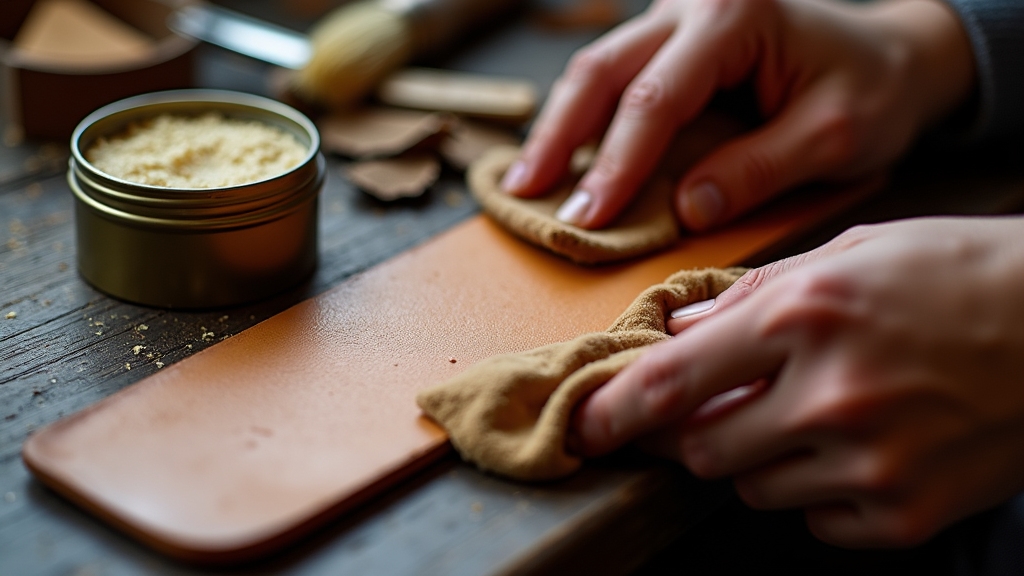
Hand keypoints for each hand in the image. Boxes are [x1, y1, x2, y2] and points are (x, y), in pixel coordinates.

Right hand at [502, 0, 973, 230]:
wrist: (890, 55)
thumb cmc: (872, 90)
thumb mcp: (835, 136)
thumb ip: (759, 170)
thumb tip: (683, 209)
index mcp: (735, 16)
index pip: (656, 98)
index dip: (616, 164)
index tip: (588, 220)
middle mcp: (693, 5)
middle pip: (602, 70)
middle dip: (558, 137)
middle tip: (525, 195)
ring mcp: (676, 16)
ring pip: (596, 68)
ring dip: (557, 127)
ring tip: (524, 183)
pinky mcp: (669, 39)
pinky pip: (612, 76)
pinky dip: (580, 119)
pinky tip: (558, 157)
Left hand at [571, 217, 1023, 546]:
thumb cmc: (957, 273)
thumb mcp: (848, 253)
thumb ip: (751, 295)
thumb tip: (680, 329)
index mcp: (804, 317)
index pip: (670, 383)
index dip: (613, 412)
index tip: (587, 427)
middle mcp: (829, 396)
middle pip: (701, 450)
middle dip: (690, 432)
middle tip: (712, 407)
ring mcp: (869, 464)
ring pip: (752, 487)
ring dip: (756, 456)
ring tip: (807, 413)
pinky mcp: (903, 514)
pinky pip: (814, 519)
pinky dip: (814, 488)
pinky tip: (854, 446)